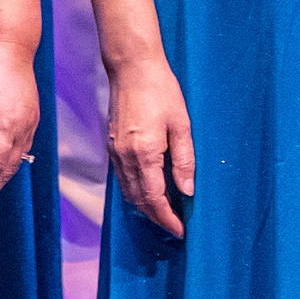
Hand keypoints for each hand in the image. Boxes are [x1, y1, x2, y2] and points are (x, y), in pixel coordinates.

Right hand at [106, 52, 194, 239]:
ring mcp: (115, 152)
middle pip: (138, 200)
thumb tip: (187, 192)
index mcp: (144, 154)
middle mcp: (124, 158)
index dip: (167, 218)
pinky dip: (135, 190)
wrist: (132, 68)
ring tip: (165, 212)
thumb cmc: (161, 91)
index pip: (154, 199)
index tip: (181, 230)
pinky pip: (122, 178)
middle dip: (156, 217)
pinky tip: (149, 188)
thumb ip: (184, 160)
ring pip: (127, 191)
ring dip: (145, 205)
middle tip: (175, 225)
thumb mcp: (181, 124)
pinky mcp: (111, 145)